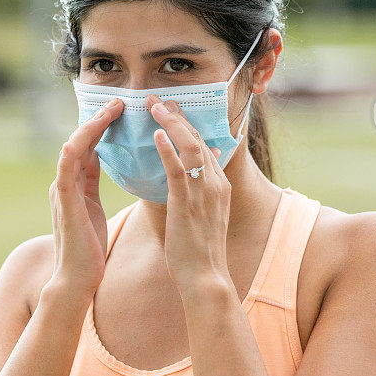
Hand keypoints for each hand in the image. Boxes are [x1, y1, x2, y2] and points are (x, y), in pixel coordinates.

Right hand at [46, 97, 123, 295]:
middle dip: (98, 119)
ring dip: (90, 128)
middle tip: (118, 101)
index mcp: (75, 182)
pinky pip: (65, 174)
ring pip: (73, 149)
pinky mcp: (64, 204)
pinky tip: (77, 141)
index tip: (121, 108)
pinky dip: (70, 154)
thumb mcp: (93, 204)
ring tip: (109, 110)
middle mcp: (65, 182)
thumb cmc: (90, 245)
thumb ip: (92, 180)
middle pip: (81, 141)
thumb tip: (99, 156)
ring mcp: (62, 191)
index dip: (102, 125)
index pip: (89, 145)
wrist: (77, 279)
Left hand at [146, 94, 232, 291]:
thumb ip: (208, 184)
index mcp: (220, 185)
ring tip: (155, 106)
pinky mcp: (187, 203)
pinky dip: (168, 149)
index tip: (172, 109)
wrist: (205, 276)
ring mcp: (203, 192)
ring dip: (172, 123)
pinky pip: (178, 169)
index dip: (187, 125)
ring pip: (191, 147)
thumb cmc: (201, 248)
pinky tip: (157, 134)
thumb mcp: (209, 212)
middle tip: (159, 99)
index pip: (204, 145)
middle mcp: (215, 183)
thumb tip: (210, 157)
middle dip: (179, 116)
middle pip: (198, 139)